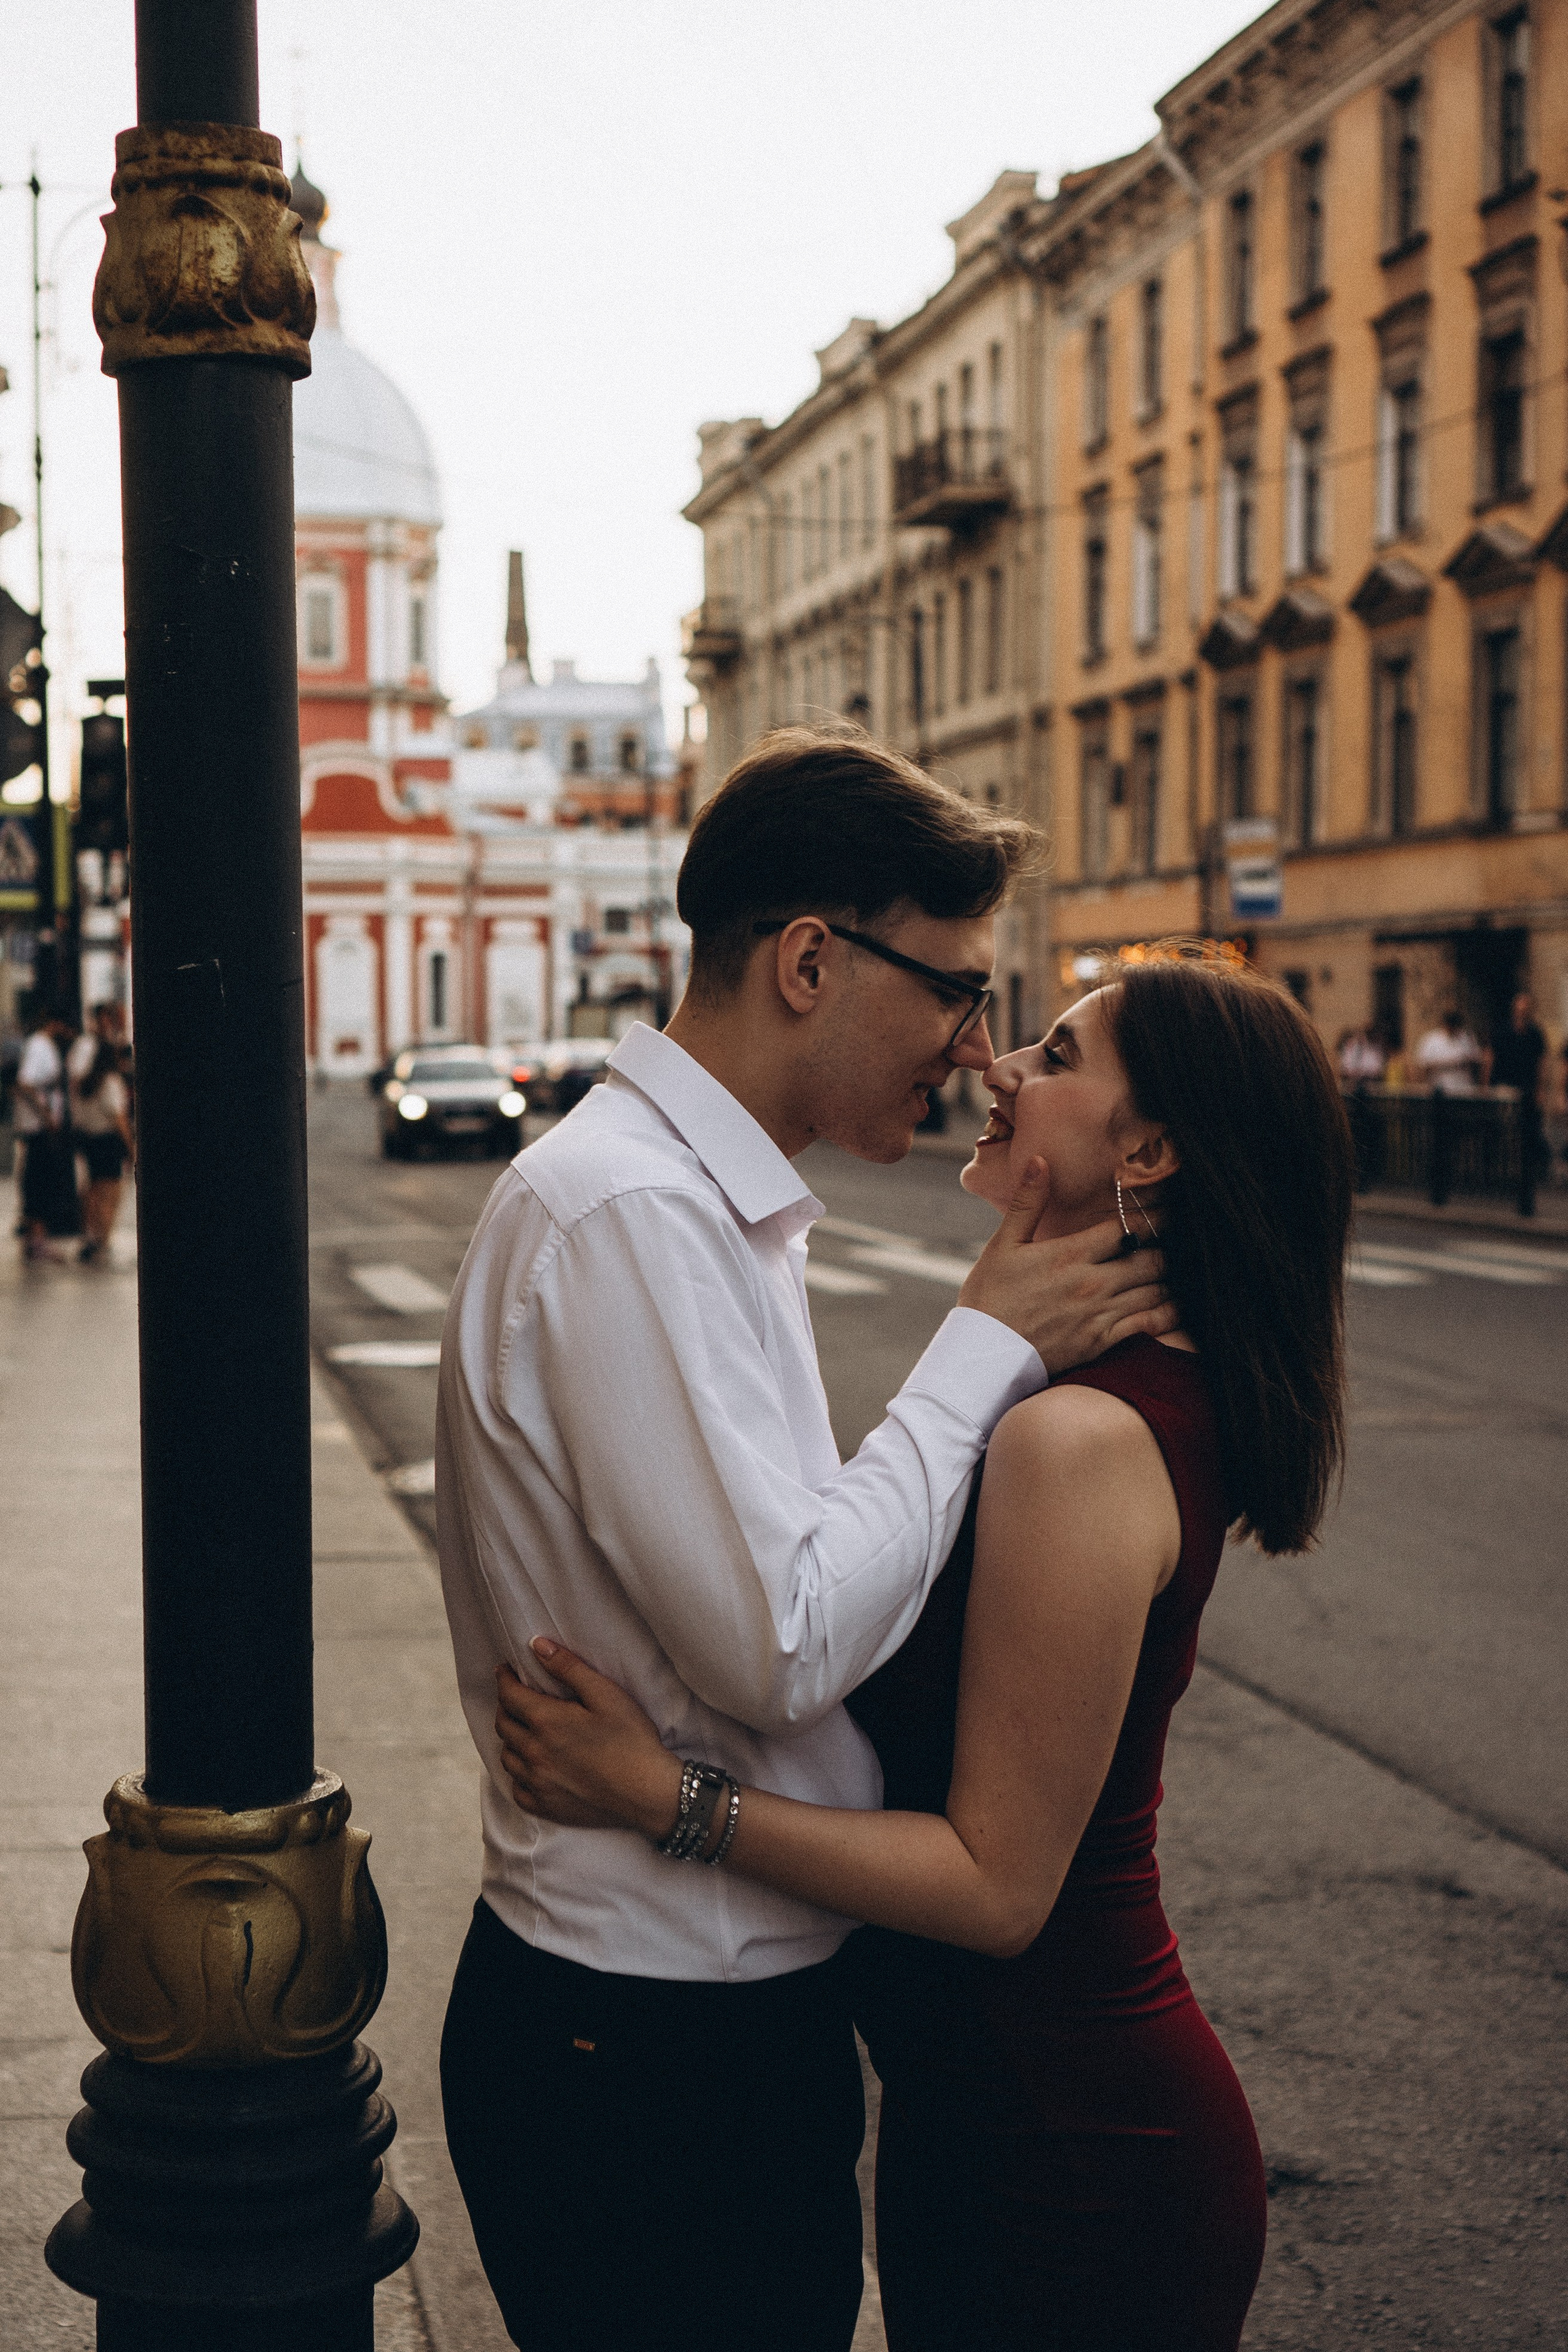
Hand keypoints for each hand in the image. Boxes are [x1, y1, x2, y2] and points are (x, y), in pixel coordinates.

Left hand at [494, 1645, 681, 1837]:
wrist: (647, 1792)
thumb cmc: (631, 1739)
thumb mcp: (605, 1694)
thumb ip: (568, 1667)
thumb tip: (537, 1646)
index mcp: (546, 1722)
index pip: (509, 1695)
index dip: (504, 1679)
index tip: (504, 1670)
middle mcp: (534, 1753)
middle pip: (503, 1725)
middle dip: (505, 1706)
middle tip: (514, 1697)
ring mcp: (537, 1783)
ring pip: (507, 1757)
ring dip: (510, 1740)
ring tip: (523, 1730)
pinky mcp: (546, 1807)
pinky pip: (517, 1789)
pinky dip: (519, 1775)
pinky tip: (532, 1768)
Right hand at [958, 1157, 1176, 1374]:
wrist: (982, 1355)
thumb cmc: (989, 1297)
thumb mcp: (1003, 1245)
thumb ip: (1028, 1203)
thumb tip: (1040, 1160)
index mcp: (1070, 1254)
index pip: (1126, 1227)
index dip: (1151, 1214)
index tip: (1166, 1205)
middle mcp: (1091, 1283)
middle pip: (1150, 1258)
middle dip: (1166, 1246)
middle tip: (1179, 1238)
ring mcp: (1099, 1314)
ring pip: (1154, 1290)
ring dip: (1168, 1278)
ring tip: (1178, 1267)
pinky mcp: (1101, 1342)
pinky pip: (1148, 1325)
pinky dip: (1166, 1313)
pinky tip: (1174, 1304)